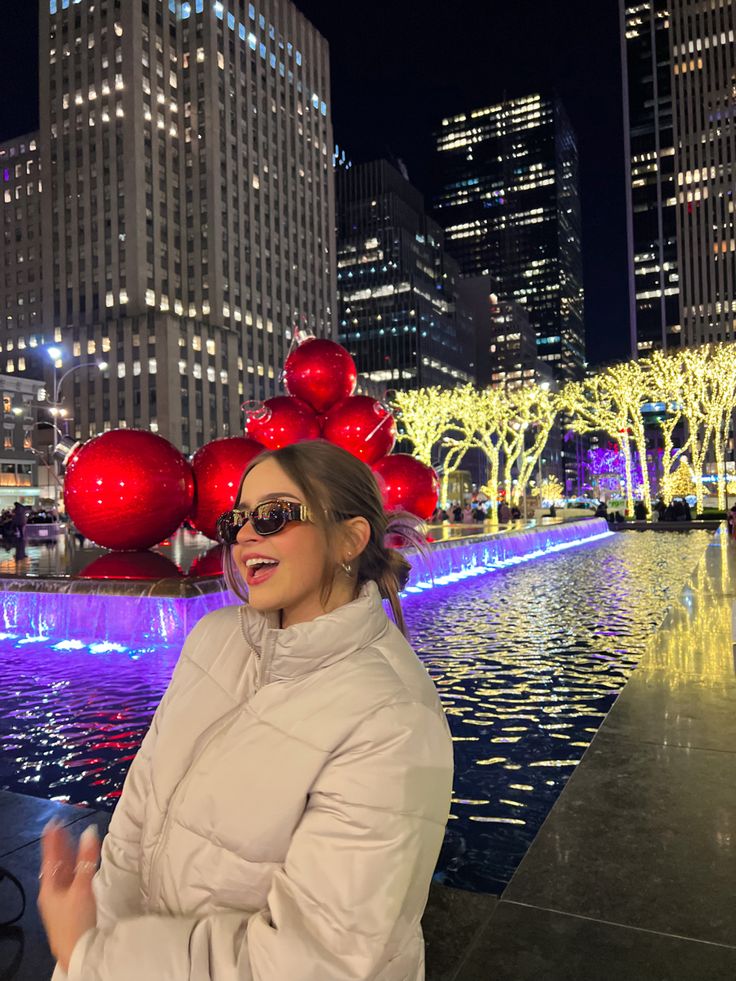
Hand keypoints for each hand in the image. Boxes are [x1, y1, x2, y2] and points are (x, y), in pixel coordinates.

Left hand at [38, 820, 100, 972]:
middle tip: (63, 826)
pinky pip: (71, 881)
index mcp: (49, 887)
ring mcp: (61, 900)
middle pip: (56, 864)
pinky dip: (75, 869)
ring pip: (64, 873)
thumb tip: (90, 832)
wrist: (78, 952)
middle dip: (60, 846)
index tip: (54, 822)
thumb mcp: (82, 888)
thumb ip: (87, 859)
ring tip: (71, 840)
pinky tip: (81, 866)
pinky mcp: (71, 906)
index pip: (50, 857)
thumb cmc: (76, 920)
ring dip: (68, 856)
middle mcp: (52, 892)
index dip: (52, 839)